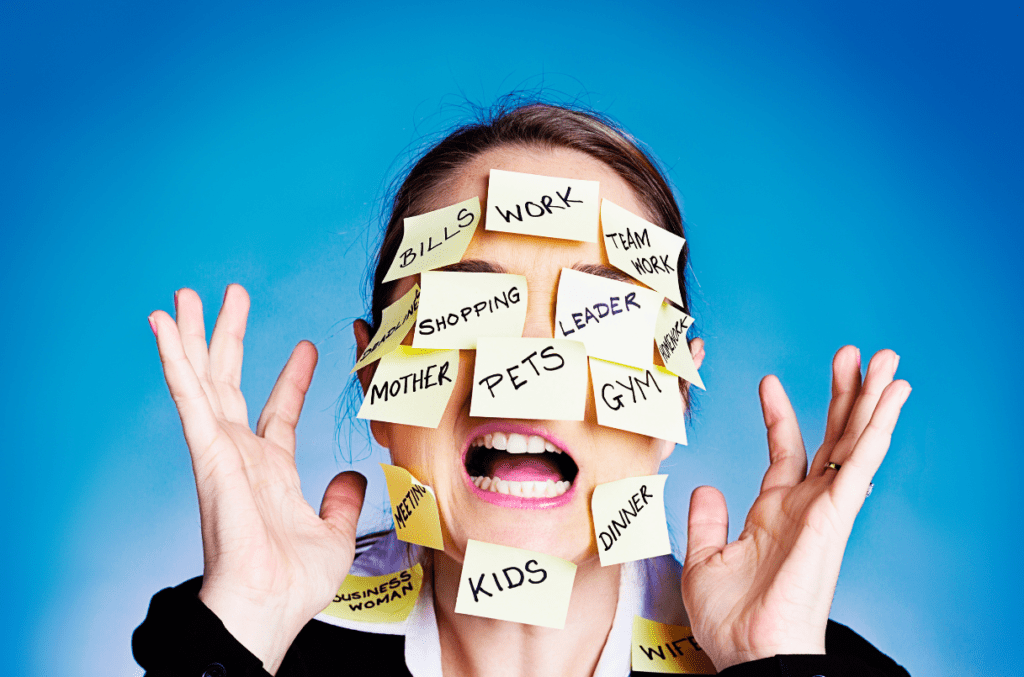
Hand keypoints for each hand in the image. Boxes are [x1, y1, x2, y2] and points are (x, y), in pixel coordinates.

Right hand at [149, 285, 365, 673]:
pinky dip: (173, 358)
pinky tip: (160, 326)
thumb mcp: (336, 532)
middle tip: (231, 295)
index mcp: (272, 471)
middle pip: (232, 382)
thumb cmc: (295, 583)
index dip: (293, 378)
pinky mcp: (207, 451)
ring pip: (203, 379)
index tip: (307, 346)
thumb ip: (343, 500)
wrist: (269, 606)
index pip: (280, 412)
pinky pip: (188, 395)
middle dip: (229, 337)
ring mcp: (221, 450)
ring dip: (192, 335)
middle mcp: (241, 454)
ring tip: (185, 296)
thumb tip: (352, 476)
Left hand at [681, 347, 910, 669]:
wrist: (748, 653)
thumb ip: (706, 521)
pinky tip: (892, 396)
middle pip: (831, 438)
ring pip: (853, 442)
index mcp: (774, 512)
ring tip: (885, 359)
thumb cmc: (730, 620)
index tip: (769, 381)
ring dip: (870, 400)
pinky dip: (878, 427)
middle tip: (852, 354)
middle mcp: (805, 506)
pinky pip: (862, 462)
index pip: (784, 451)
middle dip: (842, 396)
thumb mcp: (703, 559)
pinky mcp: (837, 515)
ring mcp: (824, 509)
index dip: (779, 416)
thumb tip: (706, 487)